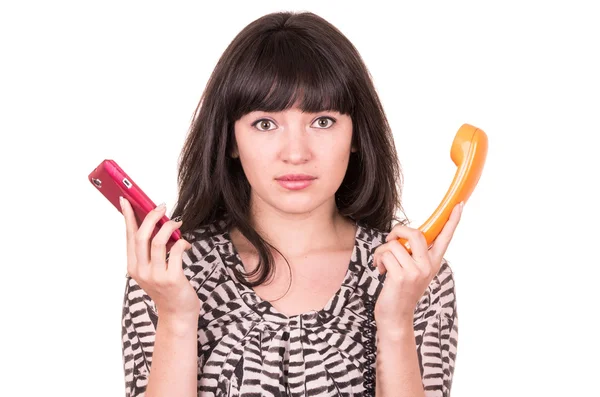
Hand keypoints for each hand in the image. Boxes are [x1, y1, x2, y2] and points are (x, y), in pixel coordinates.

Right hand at [120, 197, 199, 319]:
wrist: (177, 314)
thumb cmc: (168, 288)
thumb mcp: (153, 269)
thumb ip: (152, 250)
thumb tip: (158, 224)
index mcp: (133, 266)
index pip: (129, 237)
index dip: (128, 217)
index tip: (126, 200)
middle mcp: (141, 271)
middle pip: (141, 236)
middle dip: (151, 217)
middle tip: (161, 207)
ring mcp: (156, 276)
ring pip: (159, 242)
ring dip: (169, 227)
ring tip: (176, 223)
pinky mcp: (172, 279)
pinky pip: (176, 252)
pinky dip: (182, 243)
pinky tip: (186, 244)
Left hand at [372, 202, 462, 332]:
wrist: (395, 317)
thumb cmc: (400, 291)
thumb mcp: (413, 271)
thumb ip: (413, 254)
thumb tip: (403, 235)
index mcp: (433, 262)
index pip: (446, 237)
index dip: (452, 220)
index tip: (459, 204)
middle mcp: (428, 266)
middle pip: (415, 233)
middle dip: (397, 231)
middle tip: (390, 240)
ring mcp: (416, 271)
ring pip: (394, 244)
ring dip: (381, 252)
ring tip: (382, 264)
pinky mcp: (402, 276)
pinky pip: (385, 254)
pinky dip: (377, 259)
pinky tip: (380, 271)